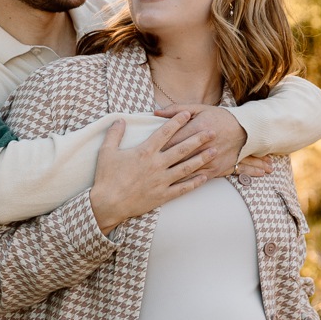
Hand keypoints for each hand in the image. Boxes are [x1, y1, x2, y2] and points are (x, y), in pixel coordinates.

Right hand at [90, 112, 216, 233]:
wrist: (108, 204)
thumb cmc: (106, 178)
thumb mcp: (106, 152)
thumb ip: (114, 134)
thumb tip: (120, 119)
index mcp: (144, 152)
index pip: (165, 133)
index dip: (177, 122)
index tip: (188, 114)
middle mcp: (156, 165)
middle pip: (182, 148)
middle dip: (198, 139)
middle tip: (212, 131)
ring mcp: (161, 181)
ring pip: (186, 167)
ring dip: (202, 158)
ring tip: (214, 151)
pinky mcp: (163, 195)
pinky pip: (182, 188)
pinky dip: (195, 183)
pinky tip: (205, 177)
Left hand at [155, 104, 271, 178]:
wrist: (244, 131)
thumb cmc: (218, 117)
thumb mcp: (199, 108)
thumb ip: (176, 110)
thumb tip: (156, 112)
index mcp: (197, 128)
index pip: (171, 139)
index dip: (156, 145)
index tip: (144, 150)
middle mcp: (202, 146)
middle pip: (176, 156)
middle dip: (159, 162)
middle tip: (144, 167)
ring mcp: (209, 160)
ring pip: (185, 170)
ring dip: (169, 175)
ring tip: (153, 180)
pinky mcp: (215, 170)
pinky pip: (197, 179)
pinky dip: (185, 183)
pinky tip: (172, 186)